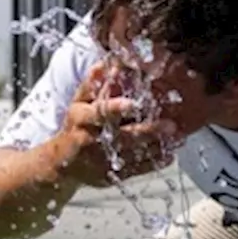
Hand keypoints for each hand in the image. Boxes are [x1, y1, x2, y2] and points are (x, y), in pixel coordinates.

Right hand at [47, 62, 180, 187]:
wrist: (60, 165)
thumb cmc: (74, 128)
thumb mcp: (78, 103)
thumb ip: (92, 84)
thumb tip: (107, 63)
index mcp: (82, 119)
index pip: (100, 112)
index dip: (116, 108)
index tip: (133, 103)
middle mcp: (91, 140)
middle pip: (122, 136)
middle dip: (147, 131)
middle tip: (170, 125)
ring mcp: (101, 161)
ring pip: (132, 155)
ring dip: (157, 147)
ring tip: (178, 138)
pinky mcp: (110, 176)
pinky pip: (134, 170)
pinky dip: (153, 163)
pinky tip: (169, 154)